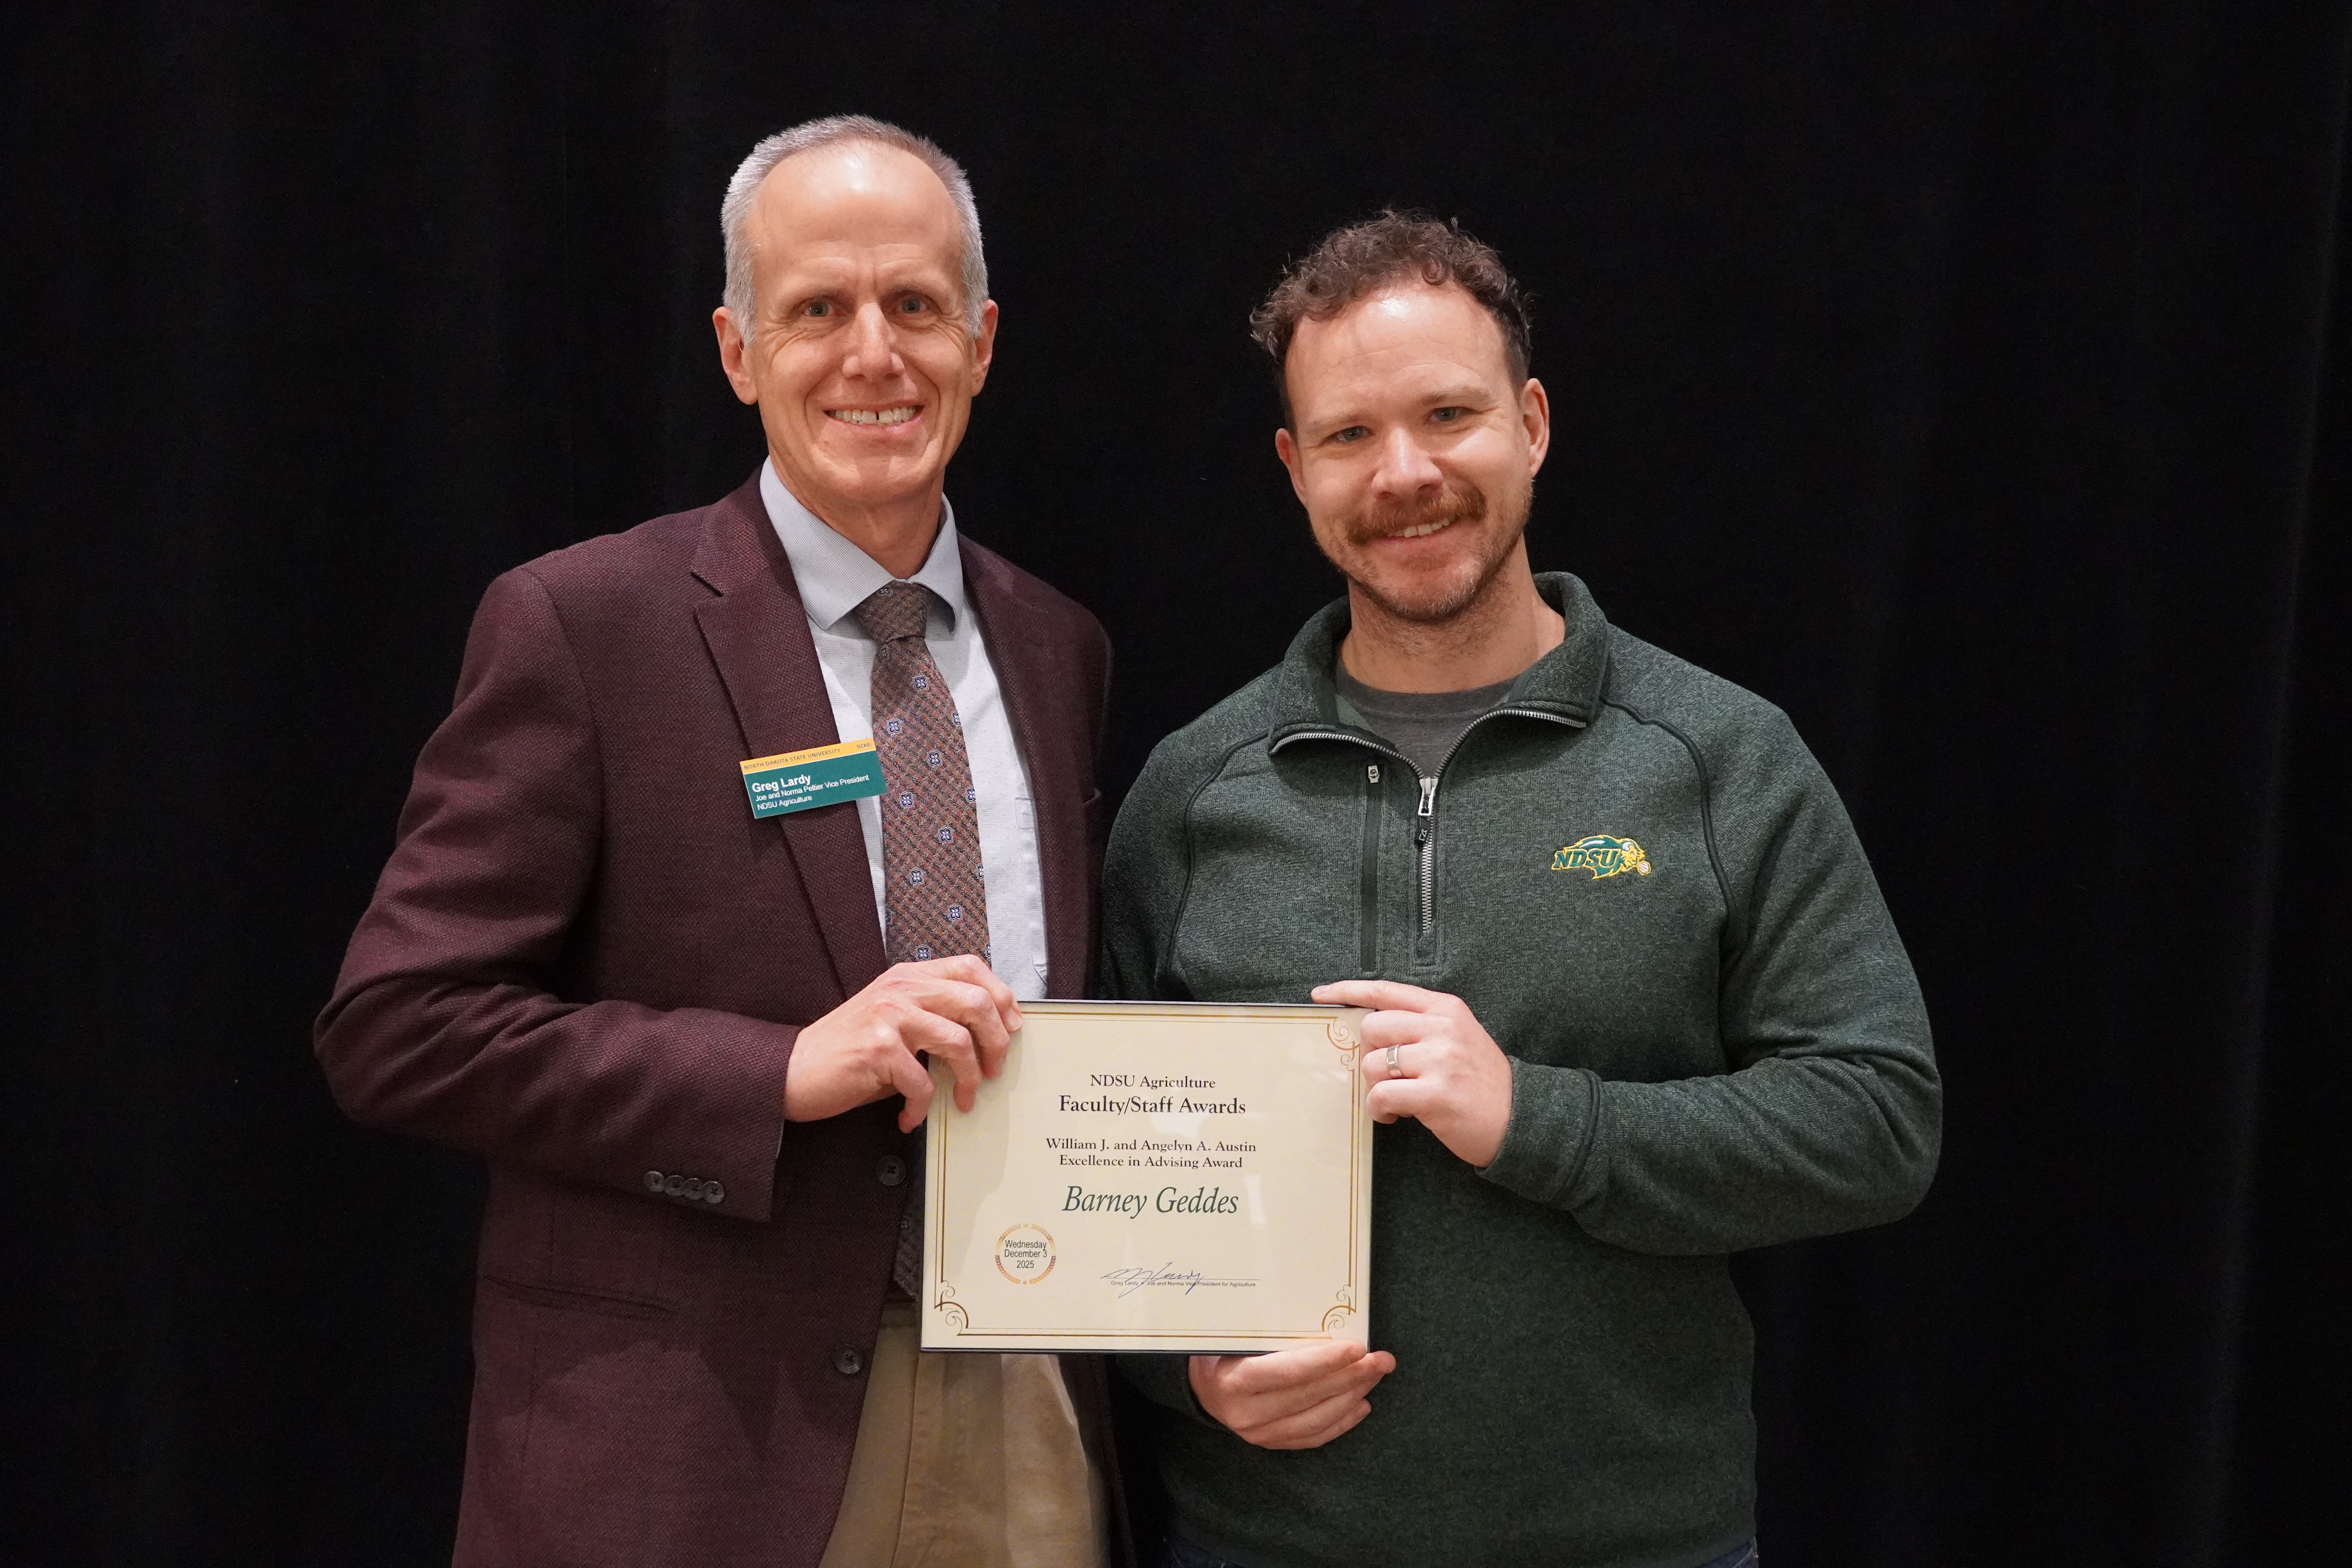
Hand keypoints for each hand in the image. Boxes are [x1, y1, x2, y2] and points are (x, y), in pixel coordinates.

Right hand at [784, 956, 1019, 1131]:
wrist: (792, 1070)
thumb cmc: (847, 1050)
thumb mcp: (893, 1017)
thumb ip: (931, 1014)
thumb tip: (987, 1035)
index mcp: (908, 976)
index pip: (971, 967)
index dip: (1001, 995)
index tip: (1012, 1027)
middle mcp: (901, 989)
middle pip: (976, 1002)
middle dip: (996, 1042)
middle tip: (994, 1070)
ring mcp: (889, 1016)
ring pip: (958, 1042)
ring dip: (968, 1080)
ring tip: (962, 1099)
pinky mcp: (878, 1049)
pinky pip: (924, 1082)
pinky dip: (923, 1107)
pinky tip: (910, 1116)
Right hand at [1189, 1338, 1395, 1448]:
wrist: (1200, 1388)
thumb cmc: (1220, 1350)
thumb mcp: (1232, 1333)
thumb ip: (1266, 1328)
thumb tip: (1316, 1310)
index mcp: (1234, 1381)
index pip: (1289, 1372)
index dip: (1326, 1361)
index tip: (1358, 1348)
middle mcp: (1246, 1413)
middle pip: (1309, 1395)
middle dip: (1351, 1376)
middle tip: (1382, 1359)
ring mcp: (1259, 1434)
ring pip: (1317, 1419)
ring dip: (1352, 1396)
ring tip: (1375, 1376)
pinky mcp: (1271, 1444)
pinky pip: (1313, 1436)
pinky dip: (1341, 1421)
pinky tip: (1361, 1404)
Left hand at [1314, 979, 1512, 1167]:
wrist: (1520, 1119)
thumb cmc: (1481, 1082)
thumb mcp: (1458, 1038)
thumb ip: (1420, 1026)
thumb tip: (1369, 1030)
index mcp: (1446, 1009)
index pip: (1386, 991)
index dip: (1348, 991)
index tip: (1320, 995)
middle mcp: (1442, 1028)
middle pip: (1372, 1027)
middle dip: (1370, 1054)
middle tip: (1388, 1075)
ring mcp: (1440, 1060)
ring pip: (1373, 1063)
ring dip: (1375, 1087)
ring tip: (1396, 1100)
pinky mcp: (1435, 1094)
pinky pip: (1381, 1095)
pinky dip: (1379, 1109)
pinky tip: (1395, 1115)